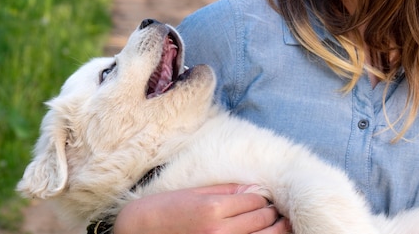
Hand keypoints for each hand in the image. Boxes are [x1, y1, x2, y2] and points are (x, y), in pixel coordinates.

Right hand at [113, 184, 290, 233]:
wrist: (139, 231)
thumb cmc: (167, 209)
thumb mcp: (198, 193)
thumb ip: (229, 191)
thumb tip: (256, 189)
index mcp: (214, 208)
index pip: (256, 200)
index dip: (263, 199)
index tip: (265, 199)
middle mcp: (219, 231)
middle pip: (263, 220)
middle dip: (272, 214)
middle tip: (276, 212)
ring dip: (274, 230)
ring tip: (279, 225)